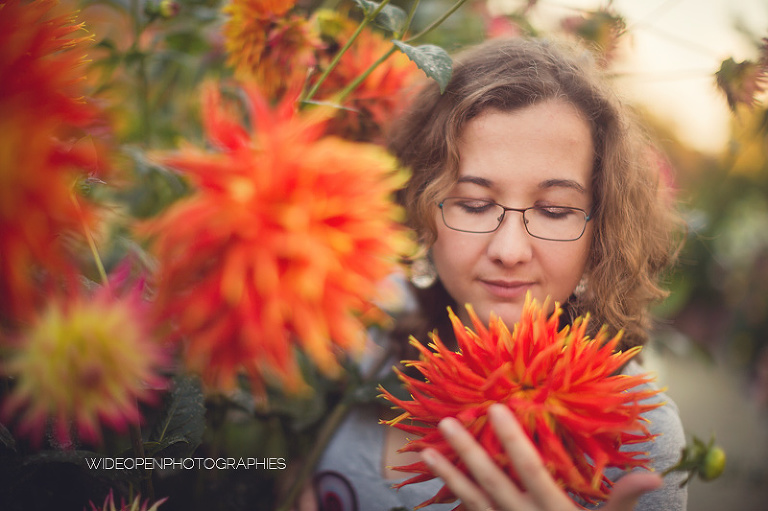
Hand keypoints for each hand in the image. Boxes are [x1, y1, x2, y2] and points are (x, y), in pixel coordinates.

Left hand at [420, 404, 661, 510]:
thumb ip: (624, 500)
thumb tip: (652, 473)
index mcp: (553, 510)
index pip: (530, 469)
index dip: (513, 440)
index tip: (497, 407)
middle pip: (491, 481)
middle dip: (467, 451)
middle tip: (445, 421)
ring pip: (472, 501)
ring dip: (449, 475)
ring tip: (425, 451)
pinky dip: (452, 502)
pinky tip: (435, 482)